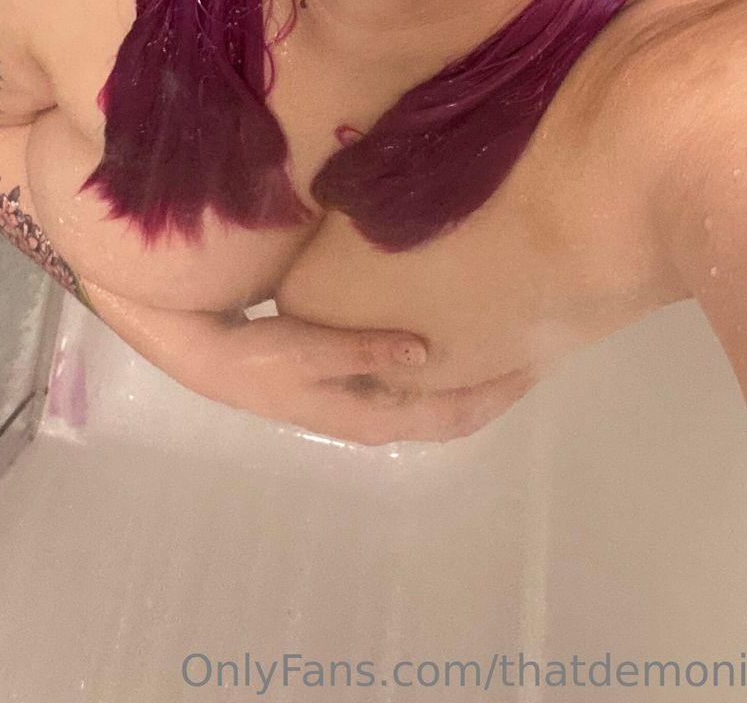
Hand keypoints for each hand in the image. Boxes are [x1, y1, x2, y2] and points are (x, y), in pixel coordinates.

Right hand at [79, 281, 531, 444]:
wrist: (207, 355)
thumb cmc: (257, 355)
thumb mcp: (308, 349)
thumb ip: (365, 349)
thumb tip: (427, 350)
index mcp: (373, 416)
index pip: (452, 414)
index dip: (498, 392)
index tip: (538, 359)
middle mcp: (378, 414)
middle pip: (454, 409)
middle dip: (497, 383)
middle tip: (539, 342)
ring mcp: (365, 398)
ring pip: (438, 395)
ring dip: (473, 373)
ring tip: (505, 334)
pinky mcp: (353, 377)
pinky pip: (417, 376)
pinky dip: (444, 361)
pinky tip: (451, 330)